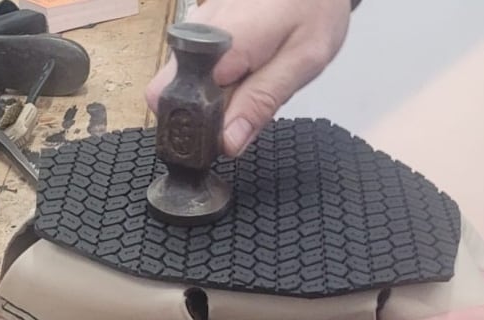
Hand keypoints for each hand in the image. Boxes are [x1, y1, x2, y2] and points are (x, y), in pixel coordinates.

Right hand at [145, 0, 351, 156]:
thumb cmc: (314, 10)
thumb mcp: (302, 62)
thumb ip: (262, 102)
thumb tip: (227, 142)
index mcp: (220, 45)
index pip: (178, 104)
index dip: (201, 130)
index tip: (230, 135)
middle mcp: (195, 34)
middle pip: (169, 95)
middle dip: (203, 113)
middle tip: (246, 102)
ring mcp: (191, 27)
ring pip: (178, 82)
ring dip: (210, 94)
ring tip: (251, 77)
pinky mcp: (194, 26)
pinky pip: (190, 66)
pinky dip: (213, 76)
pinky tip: (244, 64)